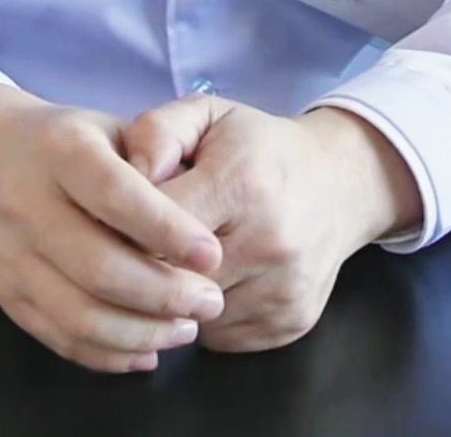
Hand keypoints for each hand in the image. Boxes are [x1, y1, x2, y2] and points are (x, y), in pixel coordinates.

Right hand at [0, 98, 226, 372]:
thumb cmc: (75, 142)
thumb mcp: (116, 128)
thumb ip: (157, 161)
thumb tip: (197, 217)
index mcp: (61, 150)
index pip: (115, 195)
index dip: (167, 230)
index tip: (212, 255)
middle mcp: (26, 203)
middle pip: (98, 267)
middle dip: (164, 294)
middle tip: (210, 301)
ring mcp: (11, 255)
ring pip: (81, 315)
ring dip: (143, 332)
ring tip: (187, 328)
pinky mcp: (6, 294)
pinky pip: (62, 338)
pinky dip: (112, 354)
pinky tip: (150, 348)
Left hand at [120, 93, 418, 352]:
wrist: (339, 183)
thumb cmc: (260, 147)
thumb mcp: (208, 114)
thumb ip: (158, 132)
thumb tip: (129, 173)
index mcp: (243, 184)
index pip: (157, 224)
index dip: (123, 222)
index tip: (111, 217)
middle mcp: (269, 243)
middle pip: (171, 278)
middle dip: (141, 265)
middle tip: (133, 245)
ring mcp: (282, 291)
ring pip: (191, 315)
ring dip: (172, 296)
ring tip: (175, 261)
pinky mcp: (288, 325)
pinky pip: (219, 336)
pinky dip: (202, 316)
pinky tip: (208, 281)